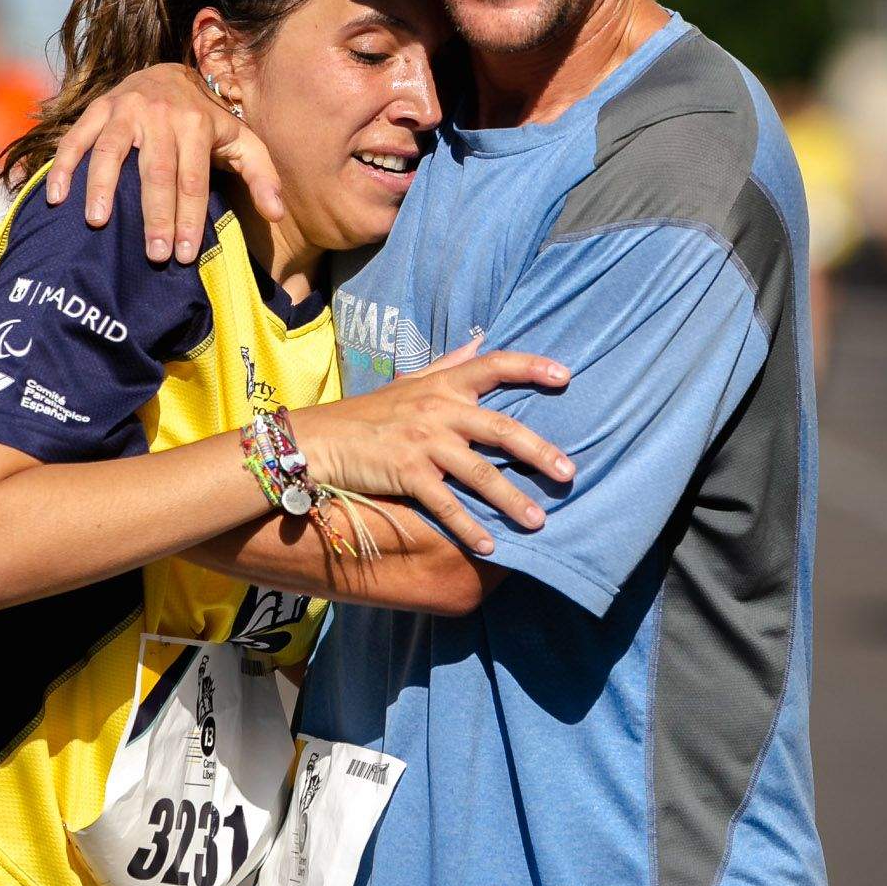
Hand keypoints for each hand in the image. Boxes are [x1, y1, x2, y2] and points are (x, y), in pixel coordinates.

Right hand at [43, 64, 283, 264]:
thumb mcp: (242, 142)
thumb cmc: (207, 121)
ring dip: (102, 188)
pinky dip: (64, 166)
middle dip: (155, 215)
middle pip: (156, 172)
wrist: (170, 72)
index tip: (183, 255)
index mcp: (196, 124)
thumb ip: (262, 176)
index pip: (193, 180)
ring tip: (97, 223)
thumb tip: (278, 215)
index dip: (189, 218)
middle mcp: (160, 113)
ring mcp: (124, 109)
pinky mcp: (97, 108)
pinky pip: (76, 138)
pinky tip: (57, 197)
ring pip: (111, 152)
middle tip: (153, 255)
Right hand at [290, 341, 573, 556]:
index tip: (565, 376)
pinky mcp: (406, 473)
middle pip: (502, 429)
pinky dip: (469, 527)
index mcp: (443, 385)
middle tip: (568, 474)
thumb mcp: (408, 382)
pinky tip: (489, 545)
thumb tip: (479, 340)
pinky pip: (446, 504)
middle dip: (539, 452)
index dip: (531, 367)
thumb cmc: (367, 414)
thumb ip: (448, 364)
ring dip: (513, 499)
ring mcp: (423, 442)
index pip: (494, 364)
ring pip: (480, 473)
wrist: (317, 440)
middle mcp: (439, 410)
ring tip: (539, 521)